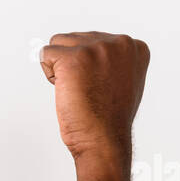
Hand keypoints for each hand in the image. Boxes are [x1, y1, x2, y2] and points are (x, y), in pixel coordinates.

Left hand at [39, 31, 148, 162]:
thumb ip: (111, 59)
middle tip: (88, 92)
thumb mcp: (122, 80)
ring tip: (78, 90)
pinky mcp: (74, 57)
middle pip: (74, 39)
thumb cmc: (109, 119)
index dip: (88, 67)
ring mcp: (97, 48)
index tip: (102, 87)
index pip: (93, 40)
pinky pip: (45, 54)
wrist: (104, 141)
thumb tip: (89, 51)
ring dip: (59, 68)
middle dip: (73, 65)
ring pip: (58, 43)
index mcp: (134, 46)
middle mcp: (119, 42)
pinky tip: (67, 91)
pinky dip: (48, 75)